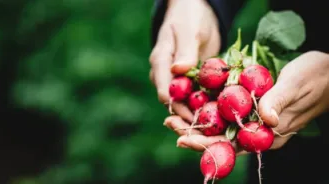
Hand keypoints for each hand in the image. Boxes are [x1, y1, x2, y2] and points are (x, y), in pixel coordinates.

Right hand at [149, 0, 220, 121]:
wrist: (196, 13)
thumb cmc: (190, 17)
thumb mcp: (189, 31)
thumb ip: (185, 51)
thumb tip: (178, 70)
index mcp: (161, 63)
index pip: (165, 91)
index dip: (178, 107)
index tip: (194, 117)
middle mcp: (167, 75)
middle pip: (174, 102)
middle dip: (189, 117)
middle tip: (207, 130)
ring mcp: (179, 79)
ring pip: (186, 102)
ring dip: (199, 114)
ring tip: (216, 126)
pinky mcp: (192, 80)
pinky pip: (198, 95)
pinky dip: (207, 104)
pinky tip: (221, 112)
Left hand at [165, 51, 328, 154]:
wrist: (326, 72)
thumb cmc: (315, 77)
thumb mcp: (297, 85)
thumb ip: (278, 102)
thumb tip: (265, 121)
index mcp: (268, 134)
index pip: (232, 144)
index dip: (206, 144)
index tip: (182, 139)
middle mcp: (258, 130)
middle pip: (220, 137)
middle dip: (193, 133)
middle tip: (168, 124)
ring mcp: (254, 119)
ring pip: (221, 126)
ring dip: (196, 123)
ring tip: (172, 118)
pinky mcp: (252, 106)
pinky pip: (227, 112)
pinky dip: (208, 110)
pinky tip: (192, 105)